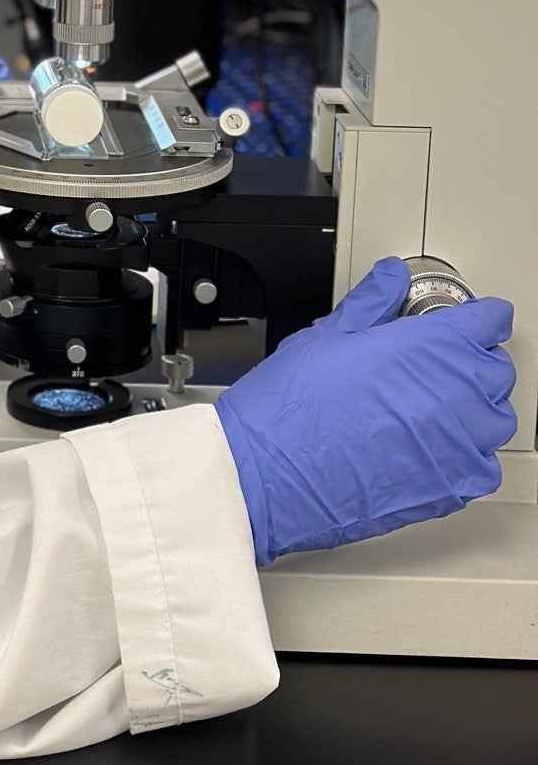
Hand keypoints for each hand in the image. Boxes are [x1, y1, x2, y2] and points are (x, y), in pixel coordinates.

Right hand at [216, 256, 516, 568]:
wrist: (268, 475)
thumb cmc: (289, 408)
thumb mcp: (325, 337)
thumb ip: (371, 303)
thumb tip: (391, 278)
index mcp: (429, 345)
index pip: (488, 320)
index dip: (475, 318)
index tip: (467, 321)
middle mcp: (455, 392)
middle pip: (496, 368)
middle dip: (472, 360)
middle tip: (436, 365)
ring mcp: (458, 443)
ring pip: (496, 418)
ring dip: (476, 408)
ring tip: (436, 408)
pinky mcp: (451, 486)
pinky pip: (483, 465)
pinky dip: (468, 455)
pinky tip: (434, 448)